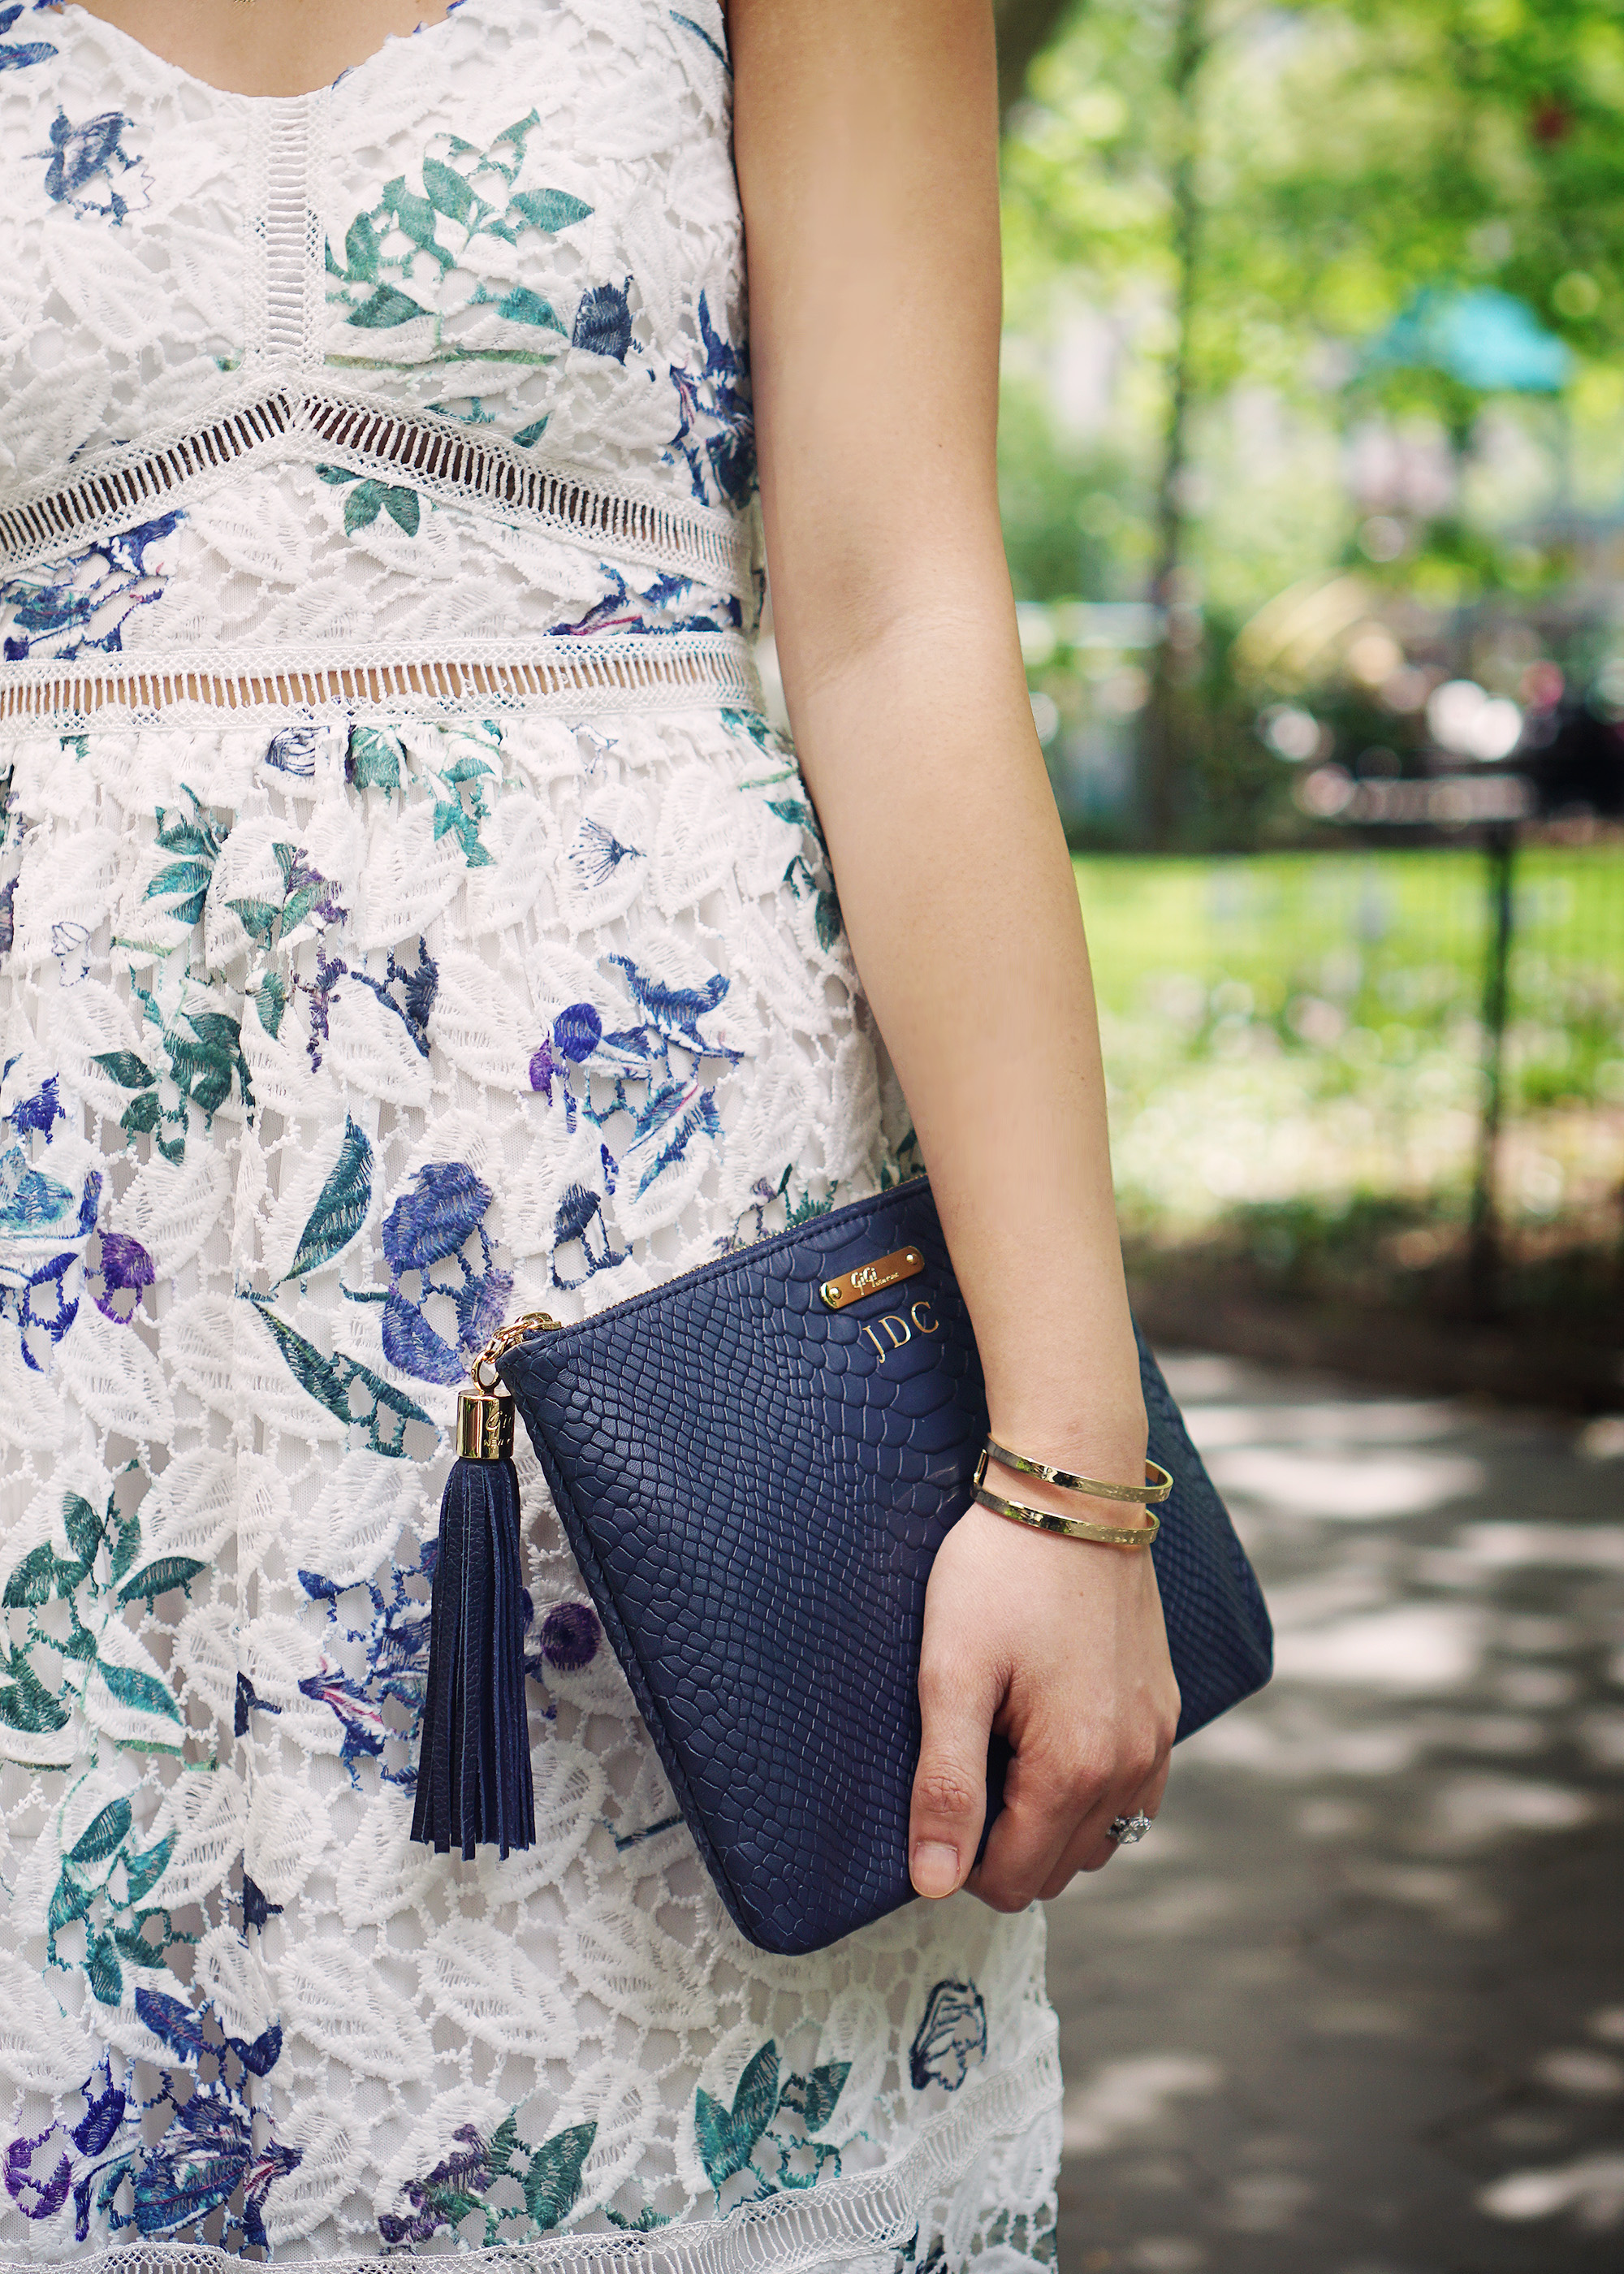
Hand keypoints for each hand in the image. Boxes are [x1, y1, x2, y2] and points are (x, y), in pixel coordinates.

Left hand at [907, 1494, 1178, 1907]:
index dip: (958, 1862)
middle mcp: (1129, 1768)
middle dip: (1003, 1845)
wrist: (1074, 1492)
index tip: (933, 1803)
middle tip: (962, 1767)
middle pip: (1057, 1869)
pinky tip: (1051, 1742)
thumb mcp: (952, 1674)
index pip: (1011, 1880)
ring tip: (1002, 1753)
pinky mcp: (1164, 1710)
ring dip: (1049, 1823)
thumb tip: (933, 1883)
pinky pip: (1134, 1795)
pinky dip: (1091, 1794)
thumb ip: (945, 1786)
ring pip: (1100, 1838)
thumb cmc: (1002, 1574)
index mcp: (1073, 1770)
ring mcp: (1155, 1740)